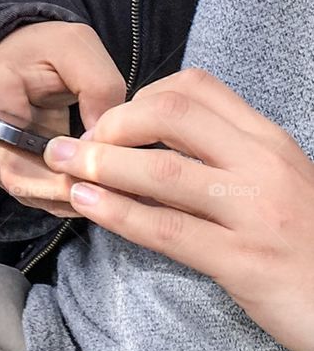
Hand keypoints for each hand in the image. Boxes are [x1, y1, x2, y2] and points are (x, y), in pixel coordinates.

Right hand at [0, 22, 125, 217]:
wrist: (47, 61)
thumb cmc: (51, 49)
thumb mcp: (76, 47)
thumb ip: (95, 84)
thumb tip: (100, 140)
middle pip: (10, 172)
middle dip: (53, 182)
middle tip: (91, 172)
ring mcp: (7, 159)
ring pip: (34, 193)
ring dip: (71, 193)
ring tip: (108, 178)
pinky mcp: (31, 175)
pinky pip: (51, 198)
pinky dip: (80, 196)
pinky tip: (106, 184)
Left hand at [45, 68, 313, 350]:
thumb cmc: (312, 248)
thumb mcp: (279, 186)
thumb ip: (228, 161)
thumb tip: (154, 149)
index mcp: (269, 141)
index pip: (196, 87)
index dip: (140, 96)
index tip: (112, 120)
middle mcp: (264, 165)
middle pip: (171, 113)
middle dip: (112, 123)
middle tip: (80, 144)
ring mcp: (256, 212)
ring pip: (161, 171)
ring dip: (100, 164)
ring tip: (61, 165)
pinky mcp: (246, 262)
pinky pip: (168, 230)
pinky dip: (117, 213)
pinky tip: (86, 204)